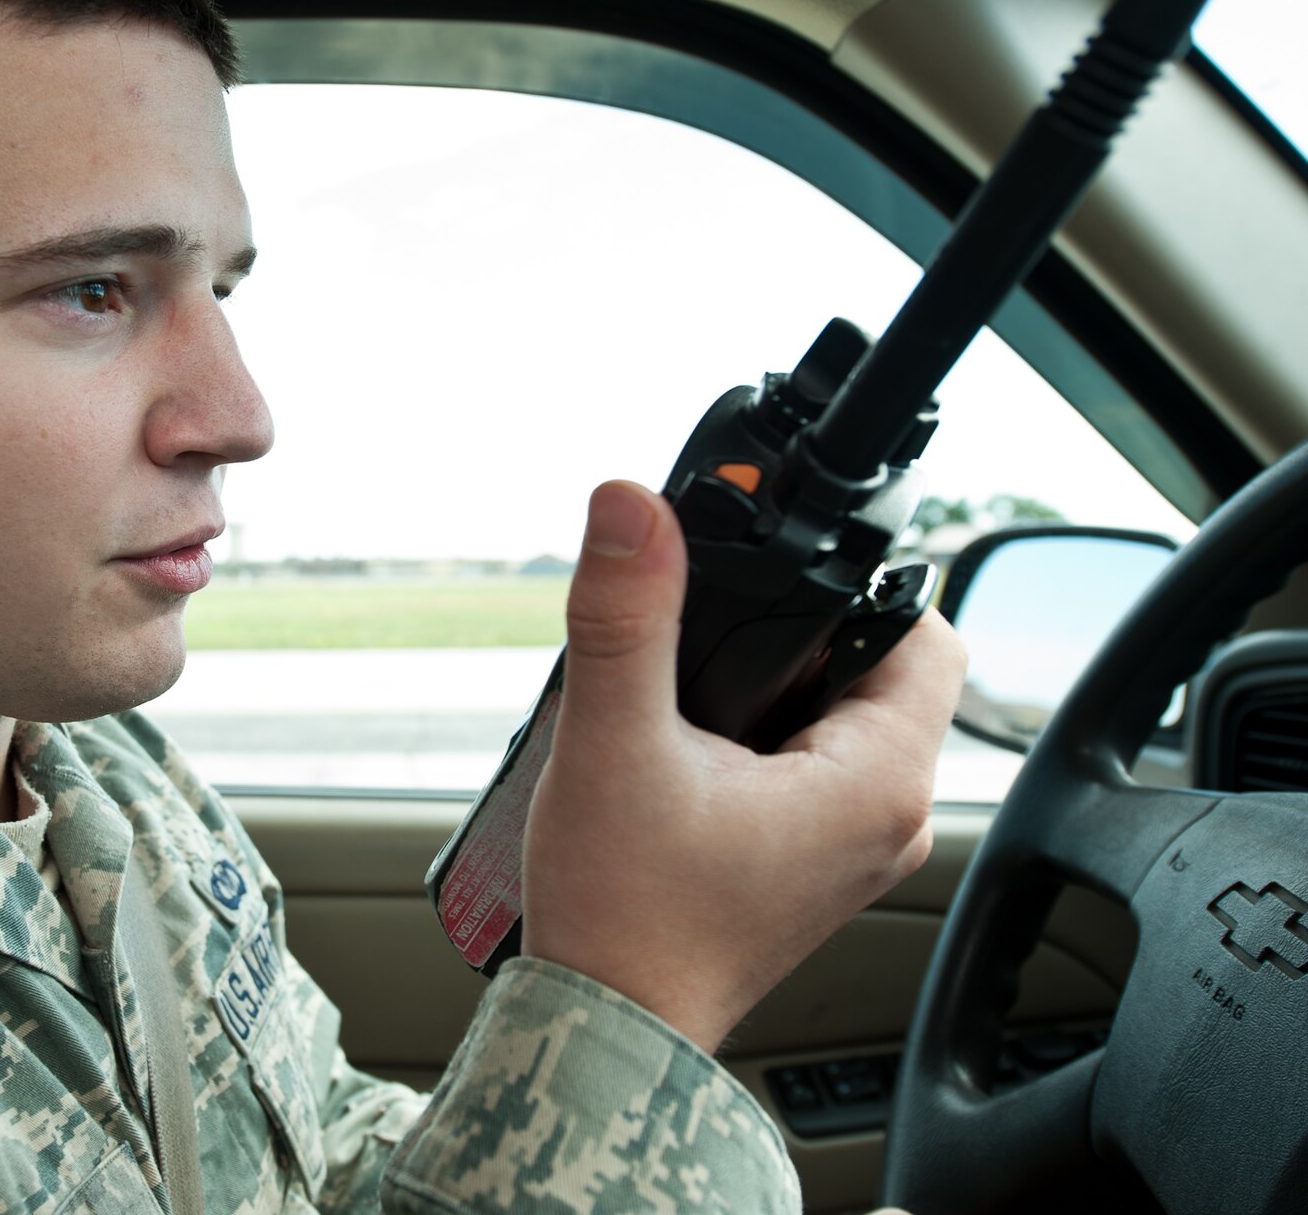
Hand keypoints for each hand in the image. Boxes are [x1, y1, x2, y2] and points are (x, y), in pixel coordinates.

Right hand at [521, 480, 965, 1051]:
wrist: (611, 1028)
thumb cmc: (626, 916)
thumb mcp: (613, 743)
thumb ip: (626, 615)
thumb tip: (630, 506)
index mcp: (879, 781)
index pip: (924, 628)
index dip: (853, 584)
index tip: (772, 579)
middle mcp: (889, 816)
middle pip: (877, 667)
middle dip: (794, 635)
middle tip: (712, 653)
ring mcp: (856, 844)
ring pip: (842, 713)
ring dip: (774, 685)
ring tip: (693, 704)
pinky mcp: (816, 860)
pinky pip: (816, 761)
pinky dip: (765, 733)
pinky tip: (692, 744)